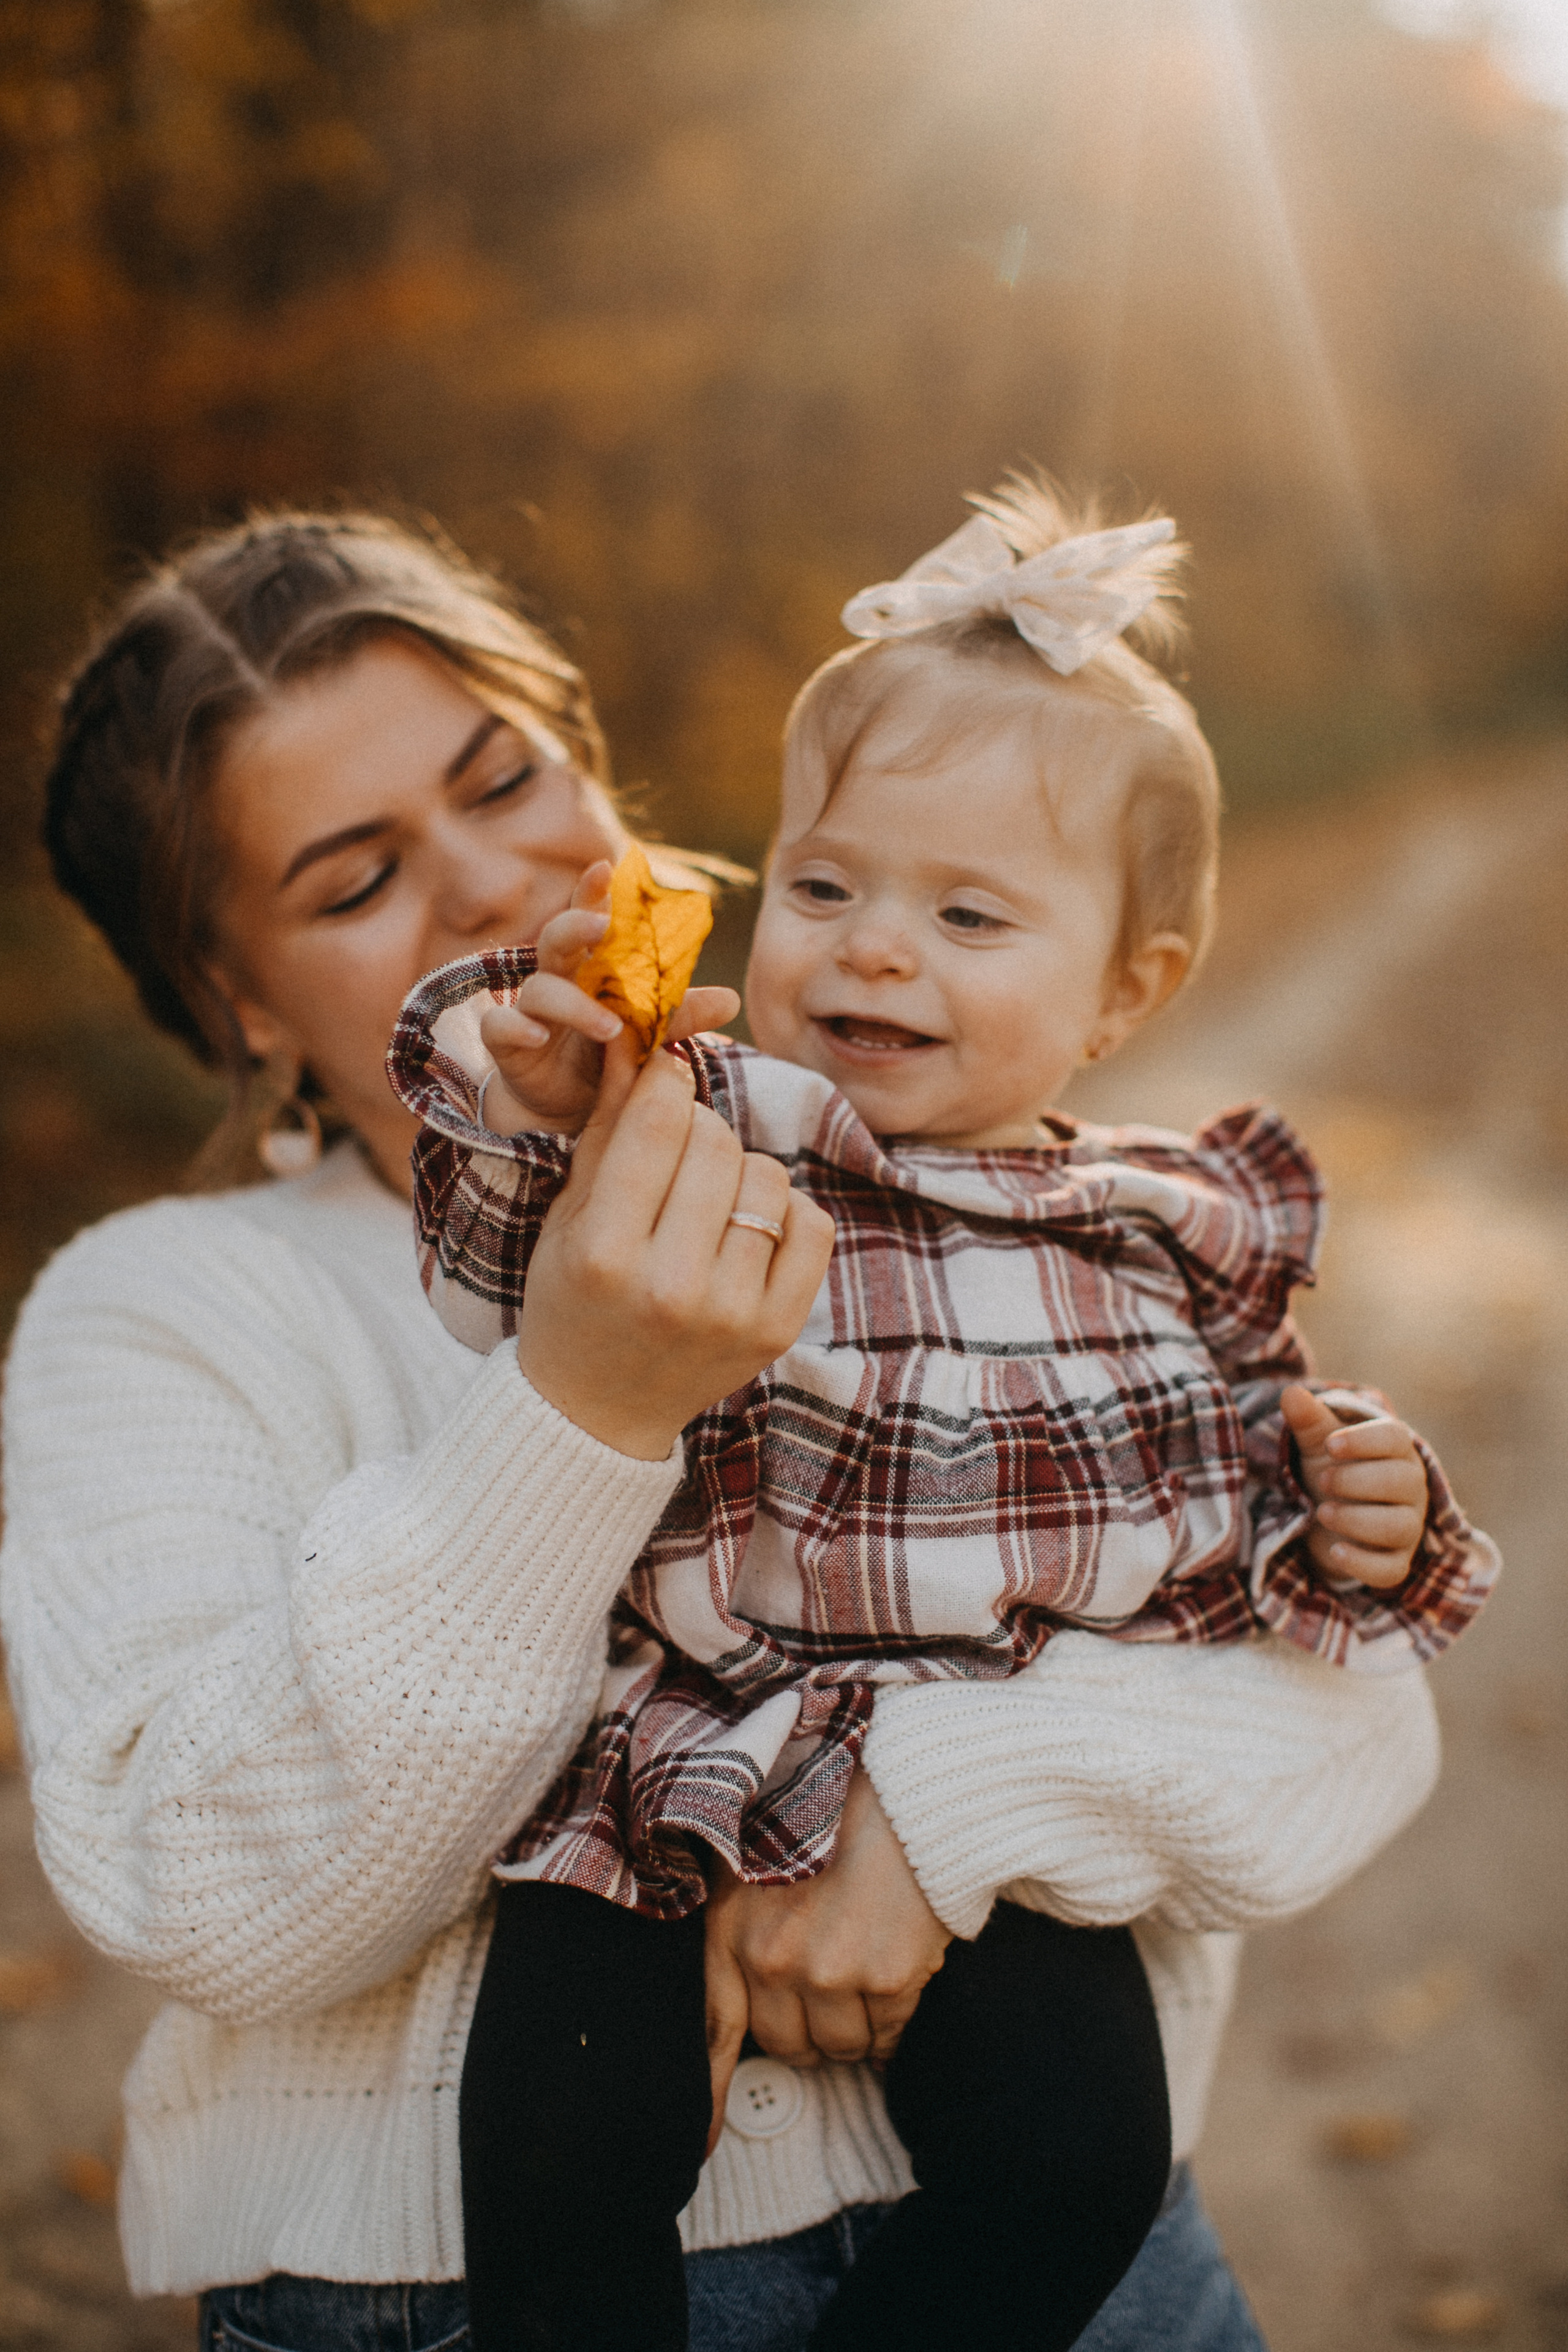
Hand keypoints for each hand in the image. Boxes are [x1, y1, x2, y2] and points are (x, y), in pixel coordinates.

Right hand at [480, 861, 739, 1133]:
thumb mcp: (646, 1034)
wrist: (569, 1105)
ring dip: (574, 1004)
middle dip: (576, 923)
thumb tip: (733, 1000)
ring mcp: (530, 1010)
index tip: (607, 866)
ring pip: (539, 988)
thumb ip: (680, 1015)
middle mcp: (557, 979)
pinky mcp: (508, 1044)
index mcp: (590, 967)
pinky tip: (538, 1034)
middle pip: (555, 937)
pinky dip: (517, 1026)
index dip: (592, 891)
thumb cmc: (607, 1055)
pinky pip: (500, 1027)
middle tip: (603, 924)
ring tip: (611, 1027)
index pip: (589, 919)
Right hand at [516, 1032, 834, 1459]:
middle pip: (717, 1143)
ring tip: (708, 1199)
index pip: (655, 1125)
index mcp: (605, 1253)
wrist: (597, 1409)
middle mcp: (671, 1286)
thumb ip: (607, 1129)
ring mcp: (732, 1311)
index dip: (664, 1082)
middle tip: (680, 1150)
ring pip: (768, 1176)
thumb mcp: (568, 1217)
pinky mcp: (777, 1328)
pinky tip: (746, 1228)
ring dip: (740, 1170)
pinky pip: (812, 1224)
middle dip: (699, 1128)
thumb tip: (640, 1042)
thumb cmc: (573, 1299)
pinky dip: (786, 1212)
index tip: (665, 1076)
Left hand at [702, 1768, 952, 2156]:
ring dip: (855, 2024)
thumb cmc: (830, 1816)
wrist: (908, 1788)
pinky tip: (898, 1967)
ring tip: (868, 1963)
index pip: (712, 2032)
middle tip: (833, 1977)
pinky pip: (887, 2036)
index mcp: (731, 1925)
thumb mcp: (755, 1859)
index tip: (700, 2147)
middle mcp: (772, 1957)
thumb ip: (735, 1926)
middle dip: (810, 2026)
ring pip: (840, 2047)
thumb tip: (735, 2001)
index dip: (707, 2097)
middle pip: (787, 2045)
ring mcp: (830, 1971)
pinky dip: (894, 2018)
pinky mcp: (886, 1978)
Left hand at [1281, 1385, 1428, 1589]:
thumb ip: (1308, 1420)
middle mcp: (1411, 1488)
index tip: (1330, 1444)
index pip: (1396, 1438)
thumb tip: (1291, 1392)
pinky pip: (1391, 1570)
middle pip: (1402, 1482)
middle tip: (1321, 1479)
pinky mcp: (1395, 1562)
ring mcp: (1407, 1527)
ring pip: (1399, 1526)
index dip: (1364, 1440)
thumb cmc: (1333, 1468)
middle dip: (1357, 1480)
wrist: (1328, 1515)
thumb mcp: (1318, 1444)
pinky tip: (1333, 1551)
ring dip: (1357, 1519)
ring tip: (1321, 1511)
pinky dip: (1363, 1563)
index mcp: (1397, 1451)